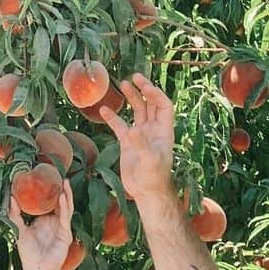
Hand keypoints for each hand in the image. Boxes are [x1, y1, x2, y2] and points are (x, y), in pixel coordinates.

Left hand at [9, 180, 73, 269]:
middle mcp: (53, 223)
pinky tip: (63, 196)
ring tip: (65, 181)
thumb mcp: (19, 229)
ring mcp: (61, 228)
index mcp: (43, 221)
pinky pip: (65, 217)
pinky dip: (64, 206)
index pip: (47, 203)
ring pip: (65, 207)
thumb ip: (15, 214)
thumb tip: (11, 197)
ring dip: (66, 195)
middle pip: (58, 203)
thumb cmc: (29, 253)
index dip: (47, 191)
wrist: (37, 269)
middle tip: (58, 174)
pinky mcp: (66, 234)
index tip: (44, 176)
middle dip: (60, 190)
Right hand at [98, 73, 174, 199]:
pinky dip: (113, 118)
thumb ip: (142, 145)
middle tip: (134, 77)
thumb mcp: (149, 162)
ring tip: (122, 83)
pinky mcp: (128, 143)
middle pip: (150, 104)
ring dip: (131, 98)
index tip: (145, 86)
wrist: (145, 192)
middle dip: (144, 90)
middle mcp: (153, 130)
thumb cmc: (153, 177)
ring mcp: (140, 135)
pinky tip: (104, 110)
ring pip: (137, 111)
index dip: (156, 94)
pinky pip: (120, 126)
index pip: (163, 106)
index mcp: (164, 131)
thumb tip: (132, 130)